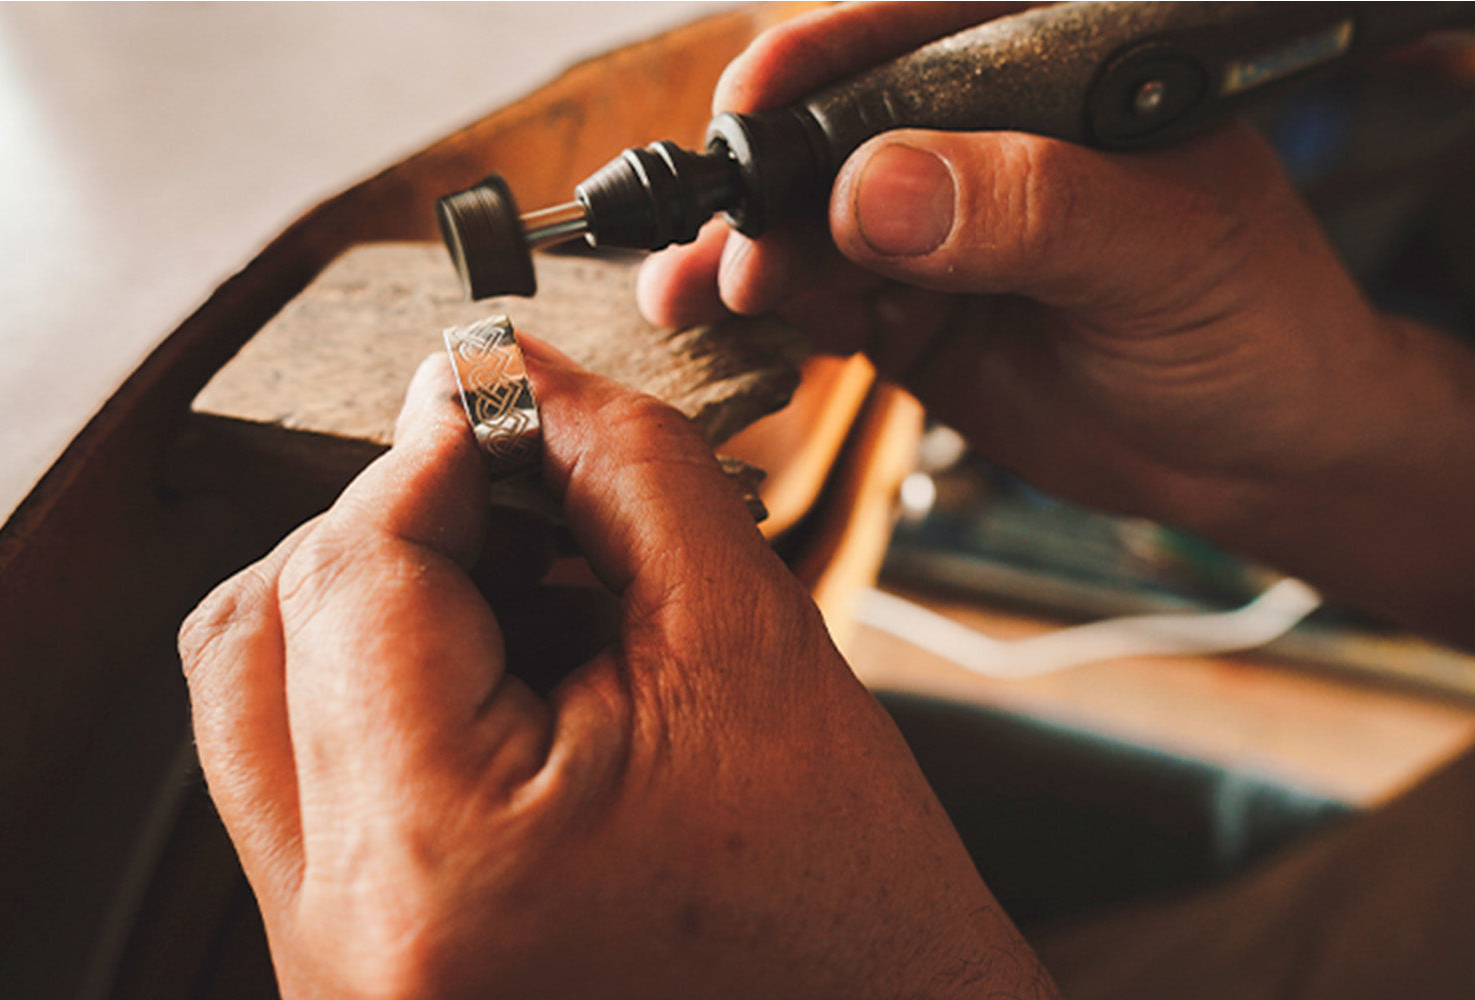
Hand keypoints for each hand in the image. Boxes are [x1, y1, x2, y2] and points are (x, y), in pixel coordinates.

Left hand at [179, 344, 1056, 998]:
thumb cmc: (845, 902)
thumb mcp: (748, 641)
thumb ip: (618, 468)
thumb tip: (508, 376)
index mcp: (441, 856)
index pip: (351, 573)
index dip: (428, 453)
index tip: (498, 398)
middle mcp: (344, 938)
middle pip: (263, 631)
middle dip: (393, 523)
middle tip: (517, 485)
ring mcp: (330, 966)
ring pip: (257, 700)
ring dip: (375, 602)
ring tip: (522, 590)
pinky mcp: (350, 964)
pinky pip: (304, 777)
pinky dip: (383, 689)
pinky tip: (505, 673)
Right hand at [638, 2, 1474, 641]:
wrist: (1250, 451)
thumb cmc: (1253, 322)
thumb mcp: (1160, 250)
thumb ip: (1028, 210)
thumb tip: (873, 190)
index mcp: (1051, 72)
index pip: (920, 31)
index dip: (825, 54)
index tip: (756, 98)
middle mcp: (977, 139)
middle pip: (835, 130)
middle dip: (762, 180)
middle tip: (726, 240)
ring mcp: (933, 226)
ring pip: (808, 221)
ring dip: (744, 254)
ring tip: (699, 293)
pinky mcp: (906, 308)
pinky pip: (815, 301)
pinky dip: (766, 316)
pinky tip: (726, 327)